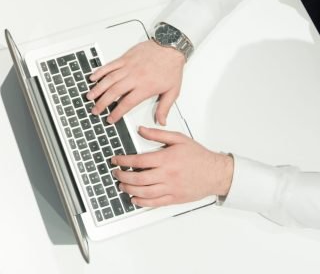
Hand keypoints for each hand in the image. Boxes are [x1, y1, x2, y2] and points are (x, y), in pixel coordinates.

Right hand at [86, 40, 184, 124]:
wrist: (170, 47)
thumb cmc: (171, 67)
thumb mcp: (173, 91)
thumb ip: (164, 107)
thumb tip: (161, 121)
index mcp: (145, 87)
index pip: (126, 103)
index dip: (117, 112)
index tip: (110, 119)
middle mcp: (134, 78)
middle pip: (113, 92)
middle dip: (102, 103)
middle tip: (95, 110)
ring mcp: (128, 67)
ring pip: (108, 79)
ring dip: (98, 89)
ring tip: (90, 96)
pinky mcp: (125, 58)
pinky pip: (109, 66)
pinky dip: (100, 71)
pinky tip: (93, 77)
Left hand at [112, 127, 233, 206]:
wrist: (217, 173)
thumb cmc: (199, 156)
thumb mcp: (178, 139)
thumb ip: (157, 134)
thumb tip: (140, 129)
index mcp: (166, 159)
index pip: (138, 161)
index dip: (123, 161)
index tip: (115, 160)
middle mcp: (167, 175)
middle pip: (138, 179)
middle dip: (123, 176)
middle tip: (115, 174)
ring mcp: (171, 188)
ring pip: (145, 192)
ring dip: (129, 190)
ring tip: (121, 186)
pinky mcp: (175, 198)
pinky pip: (155, 203)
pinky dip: (142, 202)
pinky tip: (135, 199)